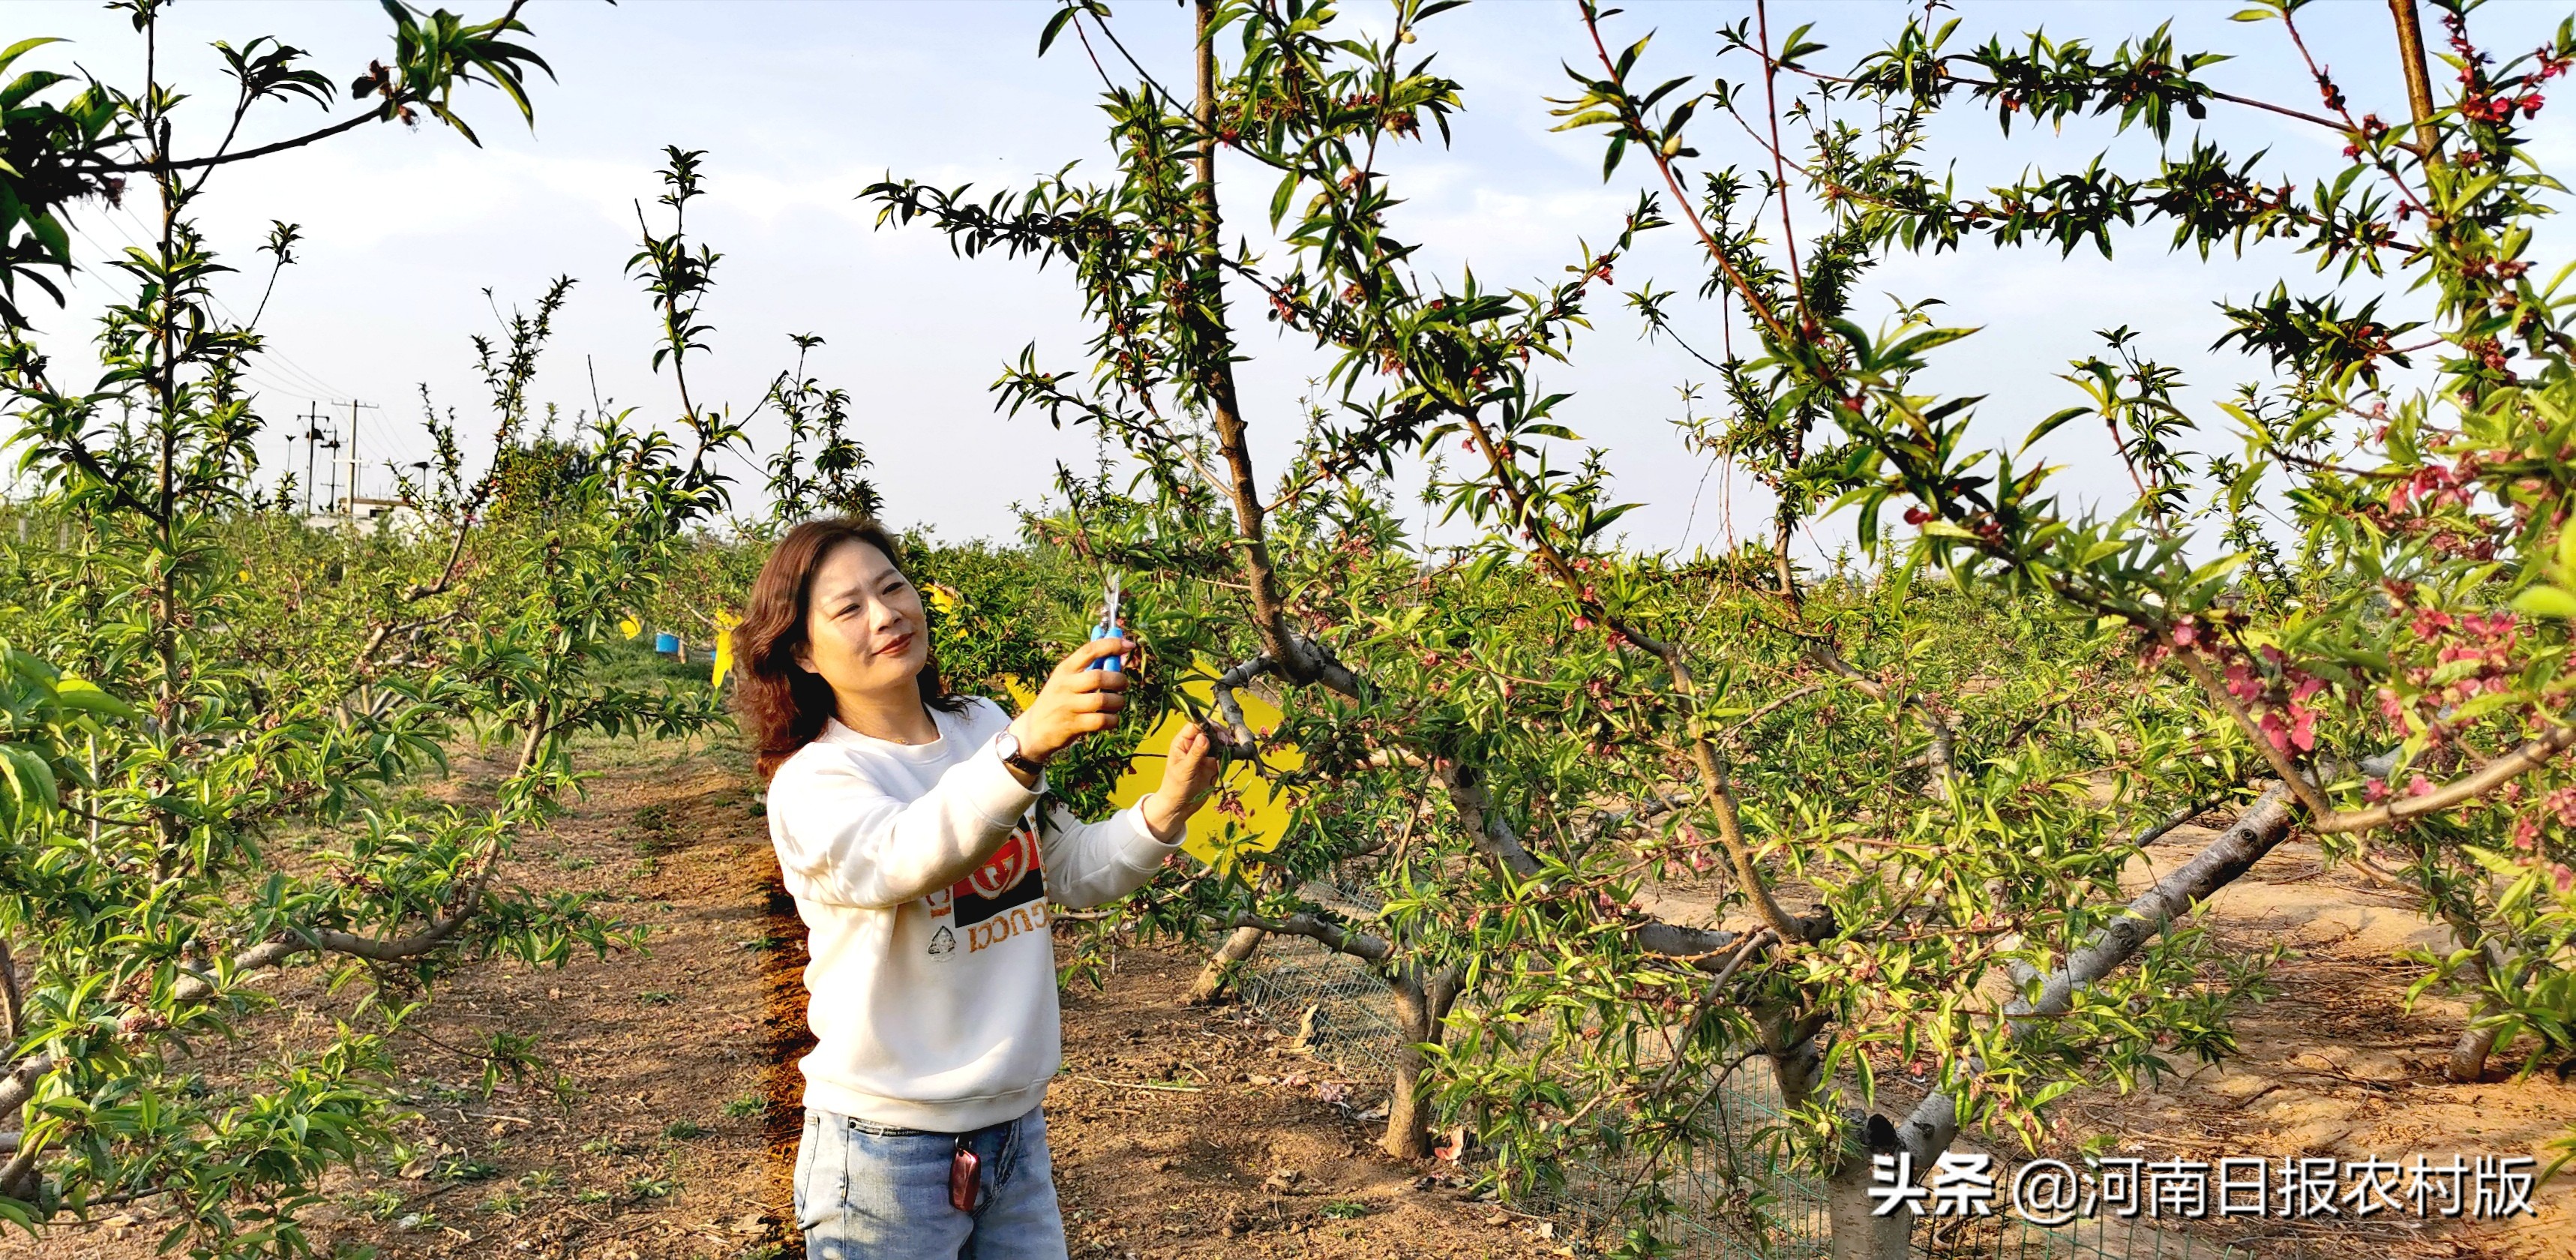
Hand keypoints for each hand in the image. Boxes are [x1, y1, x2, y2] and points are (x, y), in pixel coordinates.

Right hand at [1009, 634, 1136, 764]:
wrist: (1034, 730)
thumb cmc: (1057, 700)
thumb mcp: (1065, 679)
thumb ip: (1088, 667)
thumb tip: (1118, 653)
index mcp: (1064, 669)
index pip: (1089, 650)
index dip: (1111, 645)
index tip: (1129, 645)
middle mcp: (1065, 685)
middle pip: (1098, 677)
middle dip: (1119, 680)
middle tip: (1123, 684)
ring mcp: (1068, 706)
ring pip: (1103, 700)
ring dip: (1118, 701)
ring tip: (1117, 703)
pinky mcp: (1073, 725)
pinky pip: (1101, 720)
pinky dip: (1113, 720)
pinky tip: (1111, 718)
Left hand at [1142, 721, 1225, 842]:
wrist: (1181, 806)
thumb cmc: (1175, 788)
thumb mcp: (1184, 771)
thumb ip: (1195, 754)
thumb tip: (1203, 737)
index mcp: (1182, 742)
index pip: (1195, 725)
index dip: (1207, 725)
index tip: (1217, 731)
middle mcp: (1194, 745)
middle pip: (1210, 730)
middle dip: (1219, 732)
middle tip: (1226, 740)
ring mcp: (1205, 753)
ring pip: (1218, 740)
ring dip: (1226, 741)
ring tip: (1230, 747)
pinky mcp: (1214, 763)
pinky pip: (1224, 753)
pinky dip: (1229, 752)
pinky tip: (1232, 754)